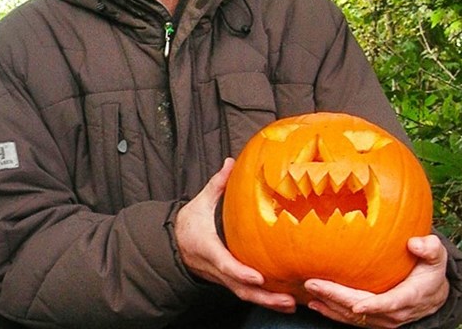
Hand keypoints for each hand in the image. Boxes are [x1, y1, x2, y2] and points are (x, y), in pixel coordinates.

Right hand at [175, 158, 296, 313]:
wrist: (175, 244)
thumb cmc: (189, 224)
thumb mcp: (200, 202)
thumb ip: (217, 184)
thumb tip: (230, 162)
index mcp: (207, 247)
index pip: (224, 263)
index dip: (240, 272)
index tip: (257, 277)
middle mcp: (215, 268)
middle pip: (239, 287)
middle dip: (263, 296)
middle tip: (287, 299)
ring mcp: (222, 278)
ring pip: (244, 295)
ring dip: (268, 302)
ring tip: (291, 304)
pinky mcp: (229, 282)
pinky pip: (246, 294)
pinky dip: (264, 300)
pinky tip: (285, 302)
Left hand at [305, 235, 448, 327]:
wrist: (432, 294)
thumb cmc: (429, 271)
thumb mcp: (436, 257)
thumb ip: (429, 249)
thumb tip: (415, 243)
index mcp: (410, 296)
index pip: (391, 303)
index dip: (374, 305)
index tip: (356, 306)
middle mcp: (395, 312)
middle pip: (362, 308)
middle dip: (336, 298)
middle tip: (313, 284)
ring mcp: (383, 318)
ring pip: (353, 316)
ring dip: (330, 305)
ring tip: (310, 292)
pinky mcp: (373, 319)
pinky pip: (350, 319)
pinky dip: (332, 312)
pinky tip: (316, 304)